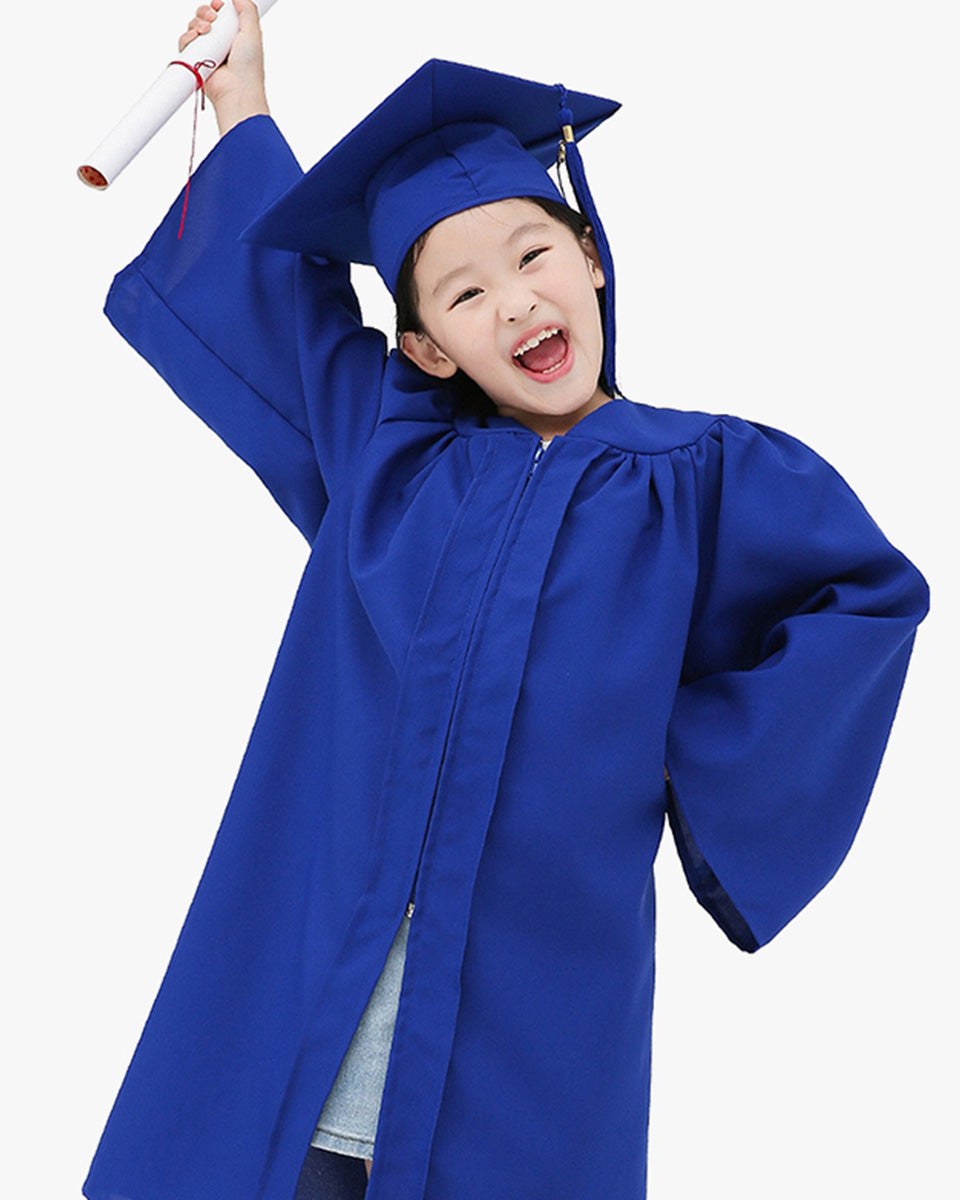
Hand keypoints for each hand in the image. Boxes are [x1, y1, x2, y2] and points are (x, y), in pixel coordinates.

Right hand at [177, 0, 269, 135]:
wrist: (237, 91)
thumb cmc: (248, 68)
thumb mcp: (253, 33)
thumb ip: (247, 11)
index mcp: (234, 35)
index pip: (220, 13)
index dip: (217, 6)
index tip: (218, 5)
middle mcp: (220, 42)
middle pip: (204, 17)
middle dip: (205, 12)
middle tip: (211, 18)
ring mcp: (207, 51)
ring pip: (193, 27)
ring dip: (196, 24)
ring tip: (206, 31)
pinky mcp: (195, 61)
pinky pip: (185, 43)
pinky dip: (187, 38)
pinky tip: (195, 39)